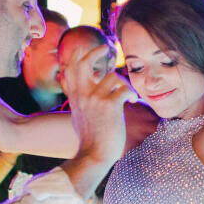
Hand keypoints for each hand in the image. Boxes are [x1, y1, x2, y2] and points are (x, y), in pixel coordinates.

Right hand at [65, 44, 132, 166]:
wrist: (93, 155)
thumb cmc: (89, 140)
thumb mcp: (78, 117)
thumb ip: (79, 103)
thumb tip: (82, 96)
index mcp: (75, 97)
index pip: (71, 69)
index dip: (77, 55)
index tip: (84, 49)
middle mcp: (83, 95)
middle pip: (86, 62)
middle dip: (97, 52)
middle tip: (107, 48)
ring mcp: (96, 99)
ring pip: (112, 75)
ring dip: (123, 82)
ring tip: (127, 94)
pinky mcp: (110, 106)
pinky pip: (124, 89)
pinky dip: (131, 93)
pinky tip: (132, 101)